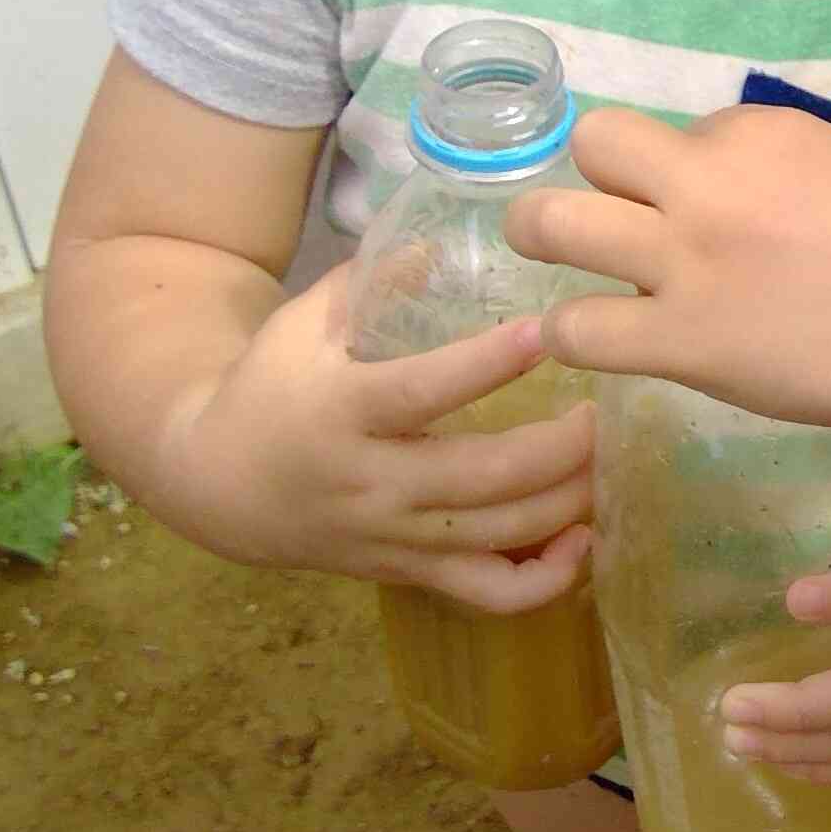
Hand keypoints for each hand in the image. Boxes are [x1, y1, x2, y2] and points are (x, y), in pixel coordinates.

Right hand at [162, 260, 595, 612]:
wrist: (217, 486)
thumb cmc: (271, 388)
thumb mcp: (302, 324)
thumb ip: (373, 280)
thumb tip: (444, 237)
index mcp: (342, 412)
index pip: (422, 391)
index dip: (486, 365)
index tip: (547, 332)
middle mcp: (372, 483)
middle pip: (483, 478)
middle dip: (561, 447)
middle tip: (610, 407)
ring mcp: (393, 537)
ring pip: (499, 535)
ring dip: (570, 501)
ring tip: (613, 458)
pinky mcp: (409, 574)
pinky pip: (488, 594)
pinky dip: (546, 581)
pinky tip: (585, 539)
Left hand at [506, 106, 830, 442]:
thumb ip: (769, 157)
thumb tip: (710, 171)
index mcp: (756, 133)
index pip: (686, 129)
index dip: (691, 164)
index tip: (720, 202)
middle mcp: (704, 185)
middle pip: (597, 143)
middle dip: (593, 168)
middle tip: (604, 205)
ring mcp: (680, 263)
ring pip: (555, 224)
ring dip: (540, 231)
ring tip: (546, 248)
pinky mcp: (675, 339)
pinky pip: (578, 329)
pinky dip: (569, 331)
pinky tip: (582, 333)